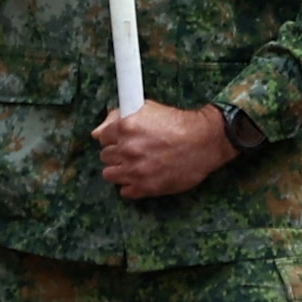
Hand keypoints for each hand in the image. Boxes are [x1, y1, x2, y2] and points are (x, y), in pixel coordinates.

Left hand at [93, 100, 236, 199]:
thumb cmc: (180, 124)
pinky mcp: (145, 187)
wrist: (205, 142)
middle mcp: (128, 149)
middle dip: (117, 154)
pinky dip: (132, 186)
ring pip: (110, 175)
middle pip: (105, 156)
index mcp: (126, 127)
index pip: (102, 138)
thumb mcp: (149, 110)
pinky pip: (125, 192)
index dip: (113, 139)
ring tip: (135, 166)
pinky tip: (143, 177)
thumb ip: (118, 118)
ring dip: (120, 170)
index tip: (122, 140)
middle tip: (133, 152)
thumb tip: (96, 133)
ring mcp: (135, 170)